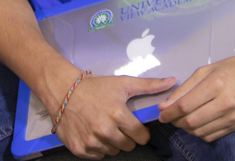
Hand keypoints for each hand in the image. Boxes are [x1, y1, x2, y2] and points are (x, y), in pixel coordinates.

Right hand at [54, 74, 174, 158]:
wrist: (63, 90)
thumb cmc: (94, 87)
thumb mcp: (122, 83)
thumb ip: (149, 85)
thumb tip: (172, 82)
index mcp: (118, 115)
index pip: (141, 137)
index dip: (140, 131)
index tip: (134, 126)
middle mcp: (105, 131)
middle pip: (128, 146)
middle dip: (126, 137)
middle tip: (117, 124)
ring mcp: (92, 141)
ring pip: (113, 152)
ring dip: (111, 142)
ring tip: (104, 126)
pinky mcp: (80, 149)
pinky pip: (97, 156)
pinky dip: (97, 147)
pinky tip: (93, 133)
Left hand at [156, 52, 234, 142]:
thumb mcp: (207, 70)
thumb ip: (185, 87)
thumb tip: (166, 104)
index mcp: (216, 84)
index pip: (185, 105)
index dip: (169, 112)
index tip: (161, 113)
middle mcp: (225, 103)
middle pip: (190, 121)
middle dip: (175, 121)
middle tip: (169, 116)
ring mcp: (232, 116)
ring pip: (200, 131)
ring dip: (186, 128)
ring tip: (182, 119)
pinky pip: (211, 136)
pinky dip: (199, 132)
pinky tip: (197, 123)